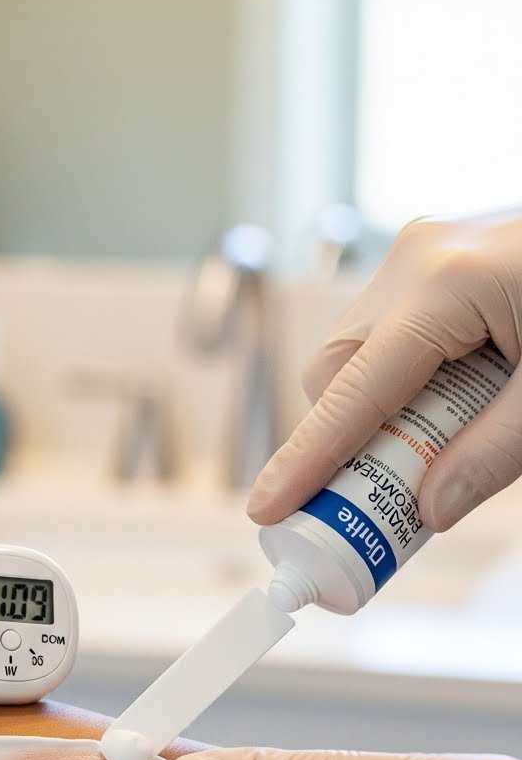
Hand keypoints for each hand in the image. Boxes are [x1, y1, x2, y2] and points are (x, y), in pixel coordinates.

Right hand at [247, 207, 521, 530]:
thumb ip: (493, 457)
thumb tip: (427, 510)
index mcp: (446, 285)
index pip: (348, 394)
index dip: (305, 461)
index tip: (267, 509)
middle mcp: (418, 256)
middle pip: (335, 372)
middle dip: (352, 440)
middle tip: (400, 491)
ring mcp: (424, 249)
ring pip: (357, 354)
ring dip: (385, 412)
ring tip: (457, 433)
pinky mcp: (437, 257)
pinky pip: (389, 334)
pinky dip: (408, 382)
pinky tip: (462, 398)